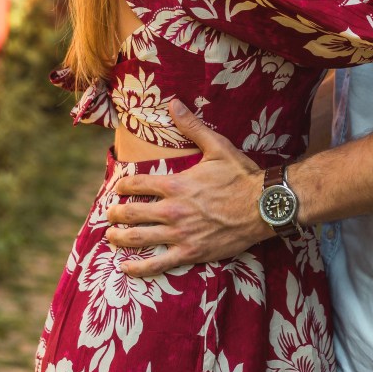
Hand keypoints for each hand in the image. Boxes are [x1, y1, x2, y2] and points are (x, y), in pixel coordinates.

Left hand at [105, 100, 268, 276]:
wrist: (264, 206)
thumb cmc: (242, 176)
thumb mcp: (217, 146)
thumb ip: (192, 127)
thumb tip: (173, 103)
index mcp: (176, 184)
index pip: (139, 184)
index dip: (124, 186)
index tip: (117, 188)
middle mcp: (173, 210)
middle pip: (133, 212)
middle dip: (116, 213)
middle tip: (108, 214)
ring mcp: (180, 234)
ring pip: (139, 238)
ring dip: (120, 237)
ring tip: (110, 236)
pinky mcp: (190, 253)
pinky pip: (158, 264)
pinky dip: (139, 268)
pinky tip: (126, 268)